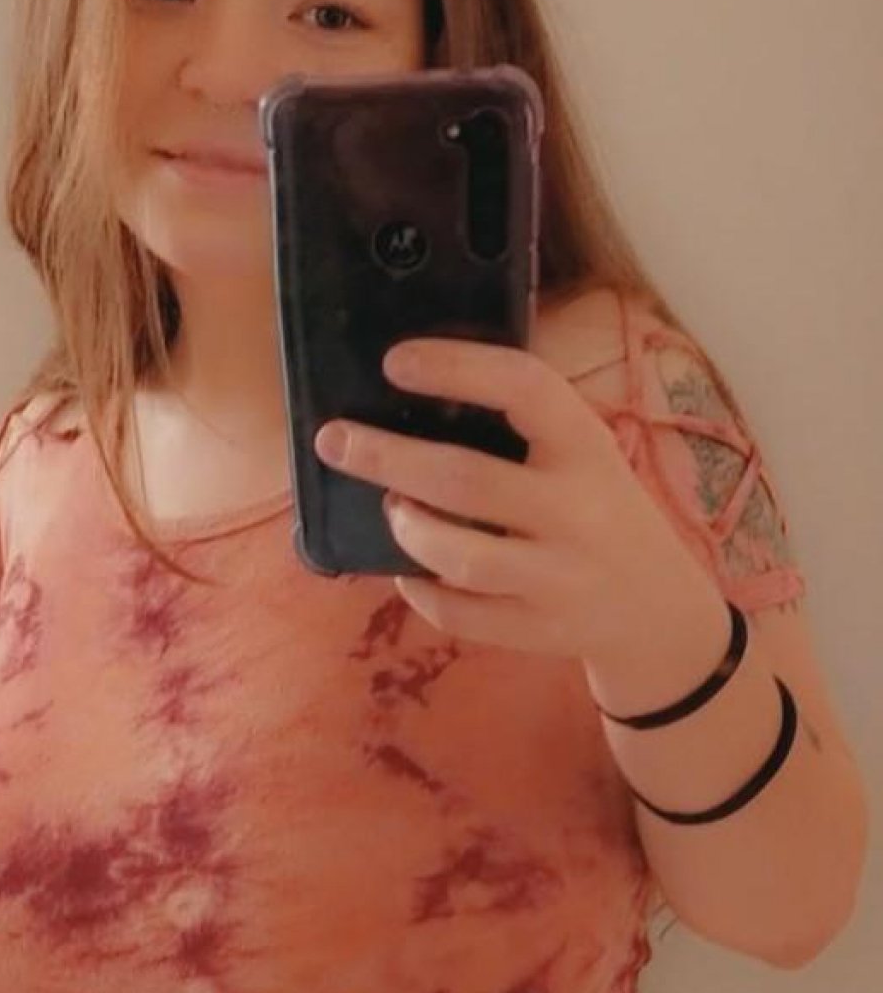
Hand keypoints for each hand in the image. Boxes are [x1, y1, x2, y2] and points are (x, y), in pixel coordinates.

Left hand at [313, 336, 720, 663]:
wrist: (659, 609)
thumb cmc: (599, 510)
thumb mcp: (587, 455)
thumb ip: (526, 428)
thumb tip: (414, 392)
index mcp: (588, 448)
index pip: (526, 389)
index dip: (458, 368)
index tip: (396, 361)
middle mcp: (577, 511)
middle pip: (465, 479)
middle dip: (387, 457)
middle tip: (333, 440)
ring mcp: (560, 577)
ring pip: (460, 555)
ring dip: (409, 529)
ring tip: (392, 508)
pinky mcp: (541, 631)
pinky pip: (461, 615)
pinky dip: (422, 591)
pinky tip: (410, 570)